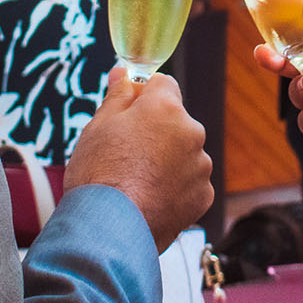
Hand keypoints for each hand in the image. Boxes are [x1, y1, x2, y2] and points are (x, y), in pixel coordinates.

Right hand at [66, 71, 212, 251]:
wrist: (108, 229)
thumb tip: (123, 73)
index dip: (143, 96)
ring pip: (183, 154)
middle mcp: (191, 132)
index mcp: (166, 108)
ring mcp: (200, 166)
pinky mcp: (203, 196)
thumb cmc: (98, 173)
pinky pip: (189, 183)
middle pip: (174, 122)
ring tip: (135, 182)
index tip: (127, 113)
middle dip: (155, 132)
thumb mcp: (98, 126)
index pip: (163, 84)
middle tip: (124, 154)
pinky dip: (174, 188)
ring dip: (166, 161)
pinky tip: (149, 199)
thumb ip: (118, 96)